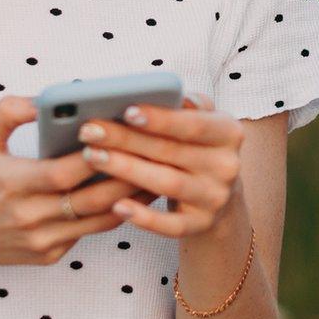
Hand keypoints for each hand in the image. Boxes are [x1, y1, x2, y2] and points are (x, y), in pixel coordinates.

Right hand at [0, 96, 156, 272]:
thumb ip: (9, 112)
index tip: (119, 135)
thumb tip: (44, 98)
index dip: (93, 157)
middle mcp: (29, 217)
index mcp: (12, 185)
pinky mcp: (49, 255)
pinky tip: (131, 196)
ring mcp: (41, 241)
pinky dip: (111, 214)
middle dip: (126, 177)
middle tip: (156, 154)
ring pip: (98, 221)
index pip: (63, 173)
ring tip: (157, 174)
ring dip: (130, 199)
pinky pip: (88, 232)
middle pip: (91, 200)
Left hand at [76, 93, 245, 238]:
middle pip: (170, 151)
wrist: (219, 195)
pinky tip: (117, 206)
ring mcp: (215, 198)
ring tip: (92, 156)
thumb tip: (166, 93)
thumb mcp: (202, 121)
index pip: (192, 124)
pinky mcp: (202, 225)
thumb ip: (186, 105)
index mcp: (229, 133)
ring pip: (167, 184)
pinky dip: (145, 218)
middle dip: (126, 140)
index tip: (126, 111)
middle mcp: (227, 166)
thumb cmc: (196, 147)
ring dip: (126, 170)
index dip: (160, 119)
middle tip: (89, 131)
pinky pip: (170, 225)